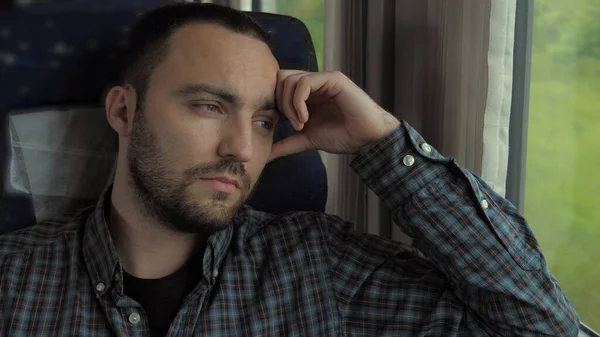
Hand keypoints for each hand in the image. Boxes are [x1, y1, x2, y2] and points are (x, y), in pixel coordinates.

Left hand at [271, 70, 400, 160]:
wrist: (367, 138)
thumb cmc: (343, 136)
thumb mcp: (307, 140)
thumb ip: (286, 144)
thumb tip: (266, 155)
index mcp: (306, 94)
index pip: (278, 86)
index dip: (274, 104)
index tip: (282, 126)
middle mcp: (313, 83)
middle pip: (280, 79)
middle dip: (279, 103)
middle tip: (293, 125)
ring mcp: (323, 79)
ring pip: (289, 79)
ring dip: (289, 105)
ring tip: (300, 123)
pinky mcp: (333, 79)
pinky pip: (305, 82)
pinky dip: (299, 101)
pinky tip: (305, 118)